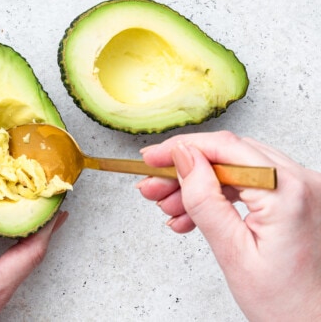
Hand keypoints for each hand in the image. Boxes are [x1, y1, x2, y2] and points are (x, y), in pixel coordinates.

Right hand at [137, 131, 320, 320]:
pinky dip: (216, 196)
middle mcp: (300, 182)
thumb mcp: (232, 253)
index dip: (181, 148)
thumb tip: (184, 158)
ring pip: (233, 170)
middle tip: (152, 187)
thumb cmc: (288, 304)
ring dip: (196, 186)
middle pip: (227, 156)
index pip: (224, 148)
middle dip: (183, 171)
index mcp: (287, 191)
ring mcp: (300, 189)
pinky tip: (192, 215)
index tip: (152, 158)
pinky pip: (247, 185)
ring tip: (169, 208)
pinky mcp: (295, 199)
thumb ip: (204, 200)